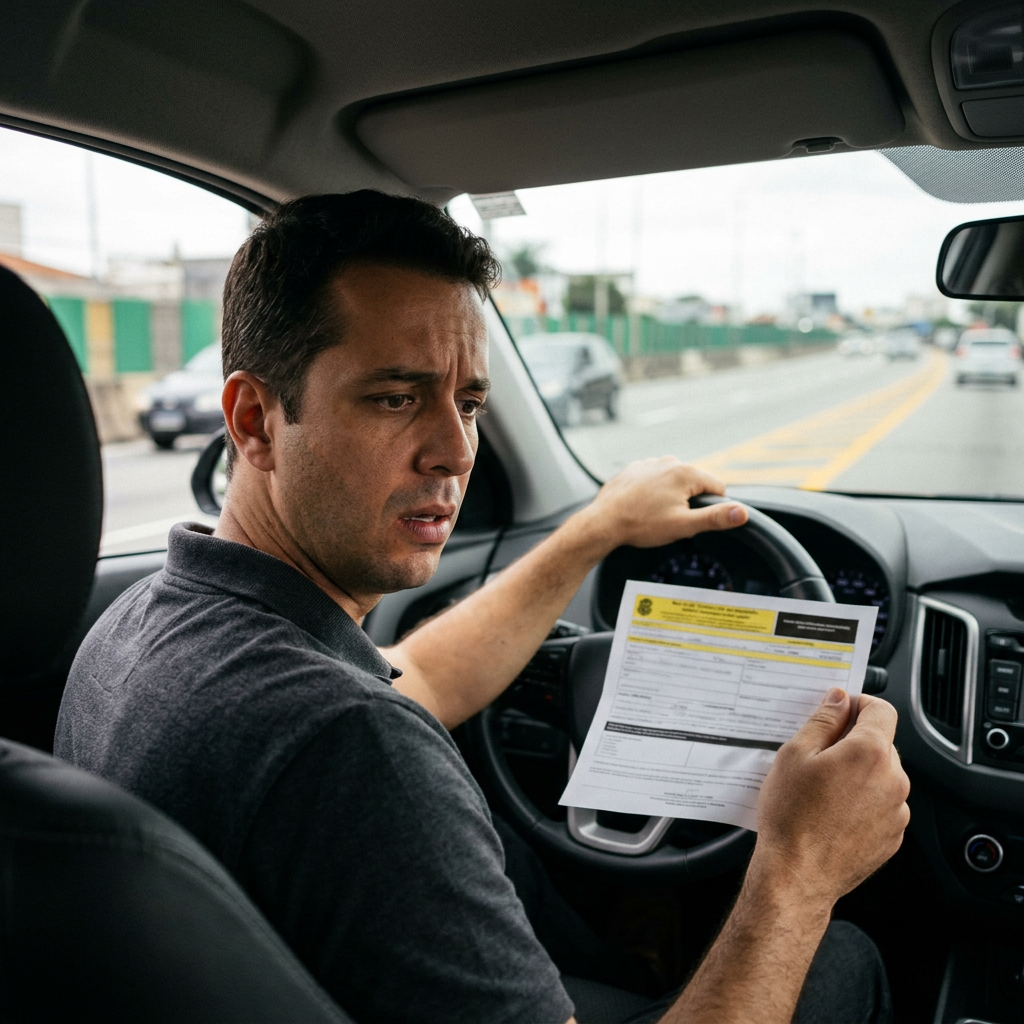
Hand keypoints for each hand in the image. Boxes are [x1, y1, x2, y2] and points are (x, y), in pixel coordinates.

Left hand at [572, 456, 747, 553]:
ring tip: (653, 515)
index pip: (717, 488)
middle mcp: (668, 461)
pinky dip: (651, 493)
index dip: (711, 508)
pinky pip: (653, 480)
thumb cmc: (640, 524)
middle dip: (688, 503)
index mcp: (685, 472)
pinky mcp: (634, 469)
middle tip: (670, 520)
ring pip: (673, 482)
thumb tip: (742, 513)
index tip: (694, 520)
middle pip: (694, 484)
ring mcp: (649, 463)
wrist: (603, 522)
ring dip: (670, 497)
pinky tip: (641, 507)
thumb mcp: (684, 526)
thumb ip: (715, 518)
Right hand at [752, 689, 910, 910]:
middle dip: (854, 741)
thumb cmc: (792, 817)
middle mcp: (893, 779)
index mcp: (870, 753)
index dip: (859, 704)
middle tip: (819, 755)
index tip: (841, 710)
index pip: (881, 709)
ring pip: (882, 775)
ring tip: (823, 789)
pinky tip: (833, 811)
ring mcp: (897, 810)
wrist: (797, 875)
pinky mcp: (893, 835)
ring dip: (859, 773)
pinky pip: (882, 804)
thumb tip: (839, 700)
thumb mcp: (795, 755)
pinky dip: (863, 801)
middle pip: (882, 742)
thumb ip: (823, 721)